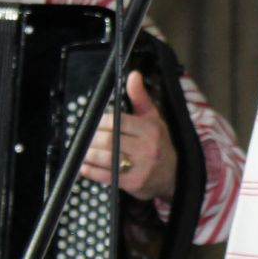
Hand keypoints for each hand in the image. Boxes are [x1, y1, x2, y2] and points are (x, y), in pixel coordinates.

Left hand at [80, 71, 177, 200]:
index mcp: (150, 129)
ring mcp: (139, 167)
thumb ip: (140, 97)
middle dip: (92, 138)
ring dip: (89, 154)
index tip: (94, 123)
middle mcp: (146, 147)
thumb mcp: (153, 118)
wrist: (174, 175)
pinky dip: (91, 171)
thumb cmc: (160, 143)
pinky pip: (106, 176)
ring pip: (106, 157)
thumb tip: (133, 75)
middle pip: (109, 140)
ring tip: (84, 151)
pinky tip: (86, 166)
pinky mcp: (132, 183)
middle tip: (85, 138)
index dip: (101, 122)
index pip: (118, 121)